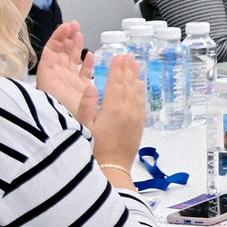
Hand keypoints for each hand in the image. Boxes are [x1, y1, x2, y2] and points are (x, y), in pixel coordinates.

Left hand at [34, 21, 92, 120]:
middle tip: (75, 25)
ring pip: (73, 60)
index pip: (53, 50)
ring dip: (76, 46)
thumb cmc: (59, 108)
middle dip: (67, 37)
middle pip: (62, 52)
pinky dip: (87, 63)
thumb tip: (50, 50)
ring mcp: (71, 82)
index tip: (67, 26)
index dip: (58, 37)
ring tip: (79, 34)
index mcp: (51, 73)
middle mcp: (60, 76)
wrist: (68, 129)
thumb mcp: (49, 85)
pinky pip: (85, 73)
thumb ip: (49, 67)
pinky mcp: (82, 90)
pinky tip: (90, 55)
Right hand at [89, 55, 147, 174]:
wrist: (113, 170)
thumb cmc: (95, 151)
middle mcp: (128, 111)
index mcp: (113, 109)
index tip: (117, 56)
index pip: (115, 83)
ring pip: (137, 92)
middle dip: (127, 68)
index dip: (116, 68)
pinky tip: (141, 85)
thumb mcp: (84, 127)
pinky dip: (142, 91)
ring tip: (136, 64)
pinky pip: (142, 103)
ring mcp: (136, 118)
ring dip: (136, 77)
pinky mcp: (140, 125)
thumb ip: (87, 105)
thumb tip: (91, 86)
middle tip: (128, 55)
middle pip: (128, 84)